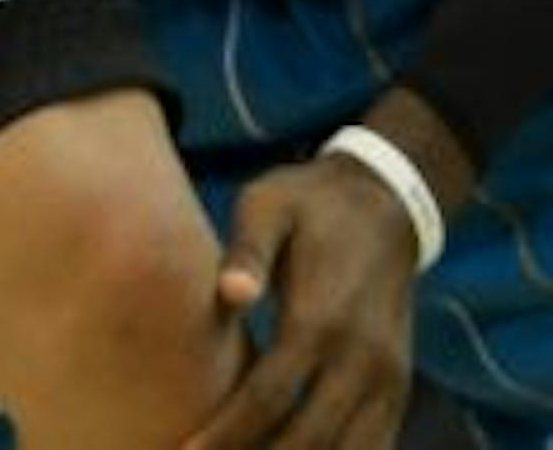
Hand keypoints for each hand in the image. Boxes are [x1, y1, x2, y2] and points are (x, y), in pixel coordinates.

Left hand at [182, 148, 417, 447]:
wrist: (383, 203)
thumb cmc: (306, 203)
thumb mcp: (267, 204)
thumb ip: (247, 249)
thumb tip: (230, 294)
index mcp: (319, 319)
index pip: (270, 397)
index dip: (229, 433)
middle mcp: (360, 359)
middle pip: (309, 440)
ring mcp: (386, 378)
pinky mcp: (397, 386)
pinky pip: (376, 445)